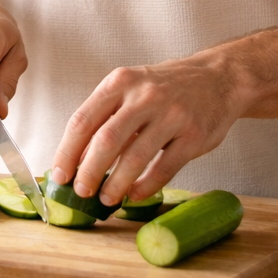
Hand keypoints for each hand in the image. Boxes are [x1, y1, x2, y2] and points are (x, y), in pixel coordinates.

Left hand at [48, 53, 245, 205]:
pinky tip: (134, 196)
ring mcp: (172, 114)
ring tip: (106, 199)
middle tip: (81, 192)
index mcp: (119, 82)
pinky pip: (164, 167)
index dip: (67, 152)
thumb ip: (105, 118)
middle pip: (106, 140)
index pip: (83, 120)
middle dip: (89, 171)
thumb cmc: (165, 88)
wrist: (218, 78)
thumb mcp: (130, 90)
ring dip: (116, 184)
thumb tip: (78, 160)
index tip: (59, 175)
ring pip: (135, 156)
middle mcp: (144, 95)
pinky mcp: (194, 135)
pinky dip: (146, 186)